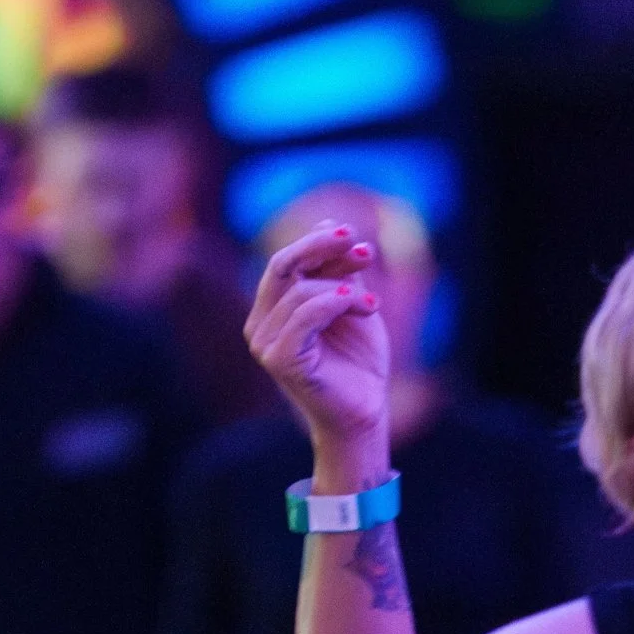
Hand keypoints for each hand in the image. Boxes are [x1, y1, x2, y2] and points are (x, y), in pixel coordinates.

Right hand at [246, 223, 391, 453]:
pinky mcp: (279, 359)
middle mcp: (260, 324)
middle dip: (322, 248)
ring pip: (300, 290)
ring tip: (373, 304)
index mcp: (272, 309)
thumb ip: (336, 268)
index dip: (319, 243)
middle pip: (282, 265)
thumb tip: (327, 221)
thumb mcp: (350, 302)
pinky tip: (363, 305)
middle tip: (361, 247)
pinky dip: (335, 303)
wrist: (365, 413)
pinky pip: (305, 315)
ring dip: (343, 288)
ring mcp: (265, 344)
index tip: (354, 237)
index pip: (287, 261)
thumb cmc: (358, 363)